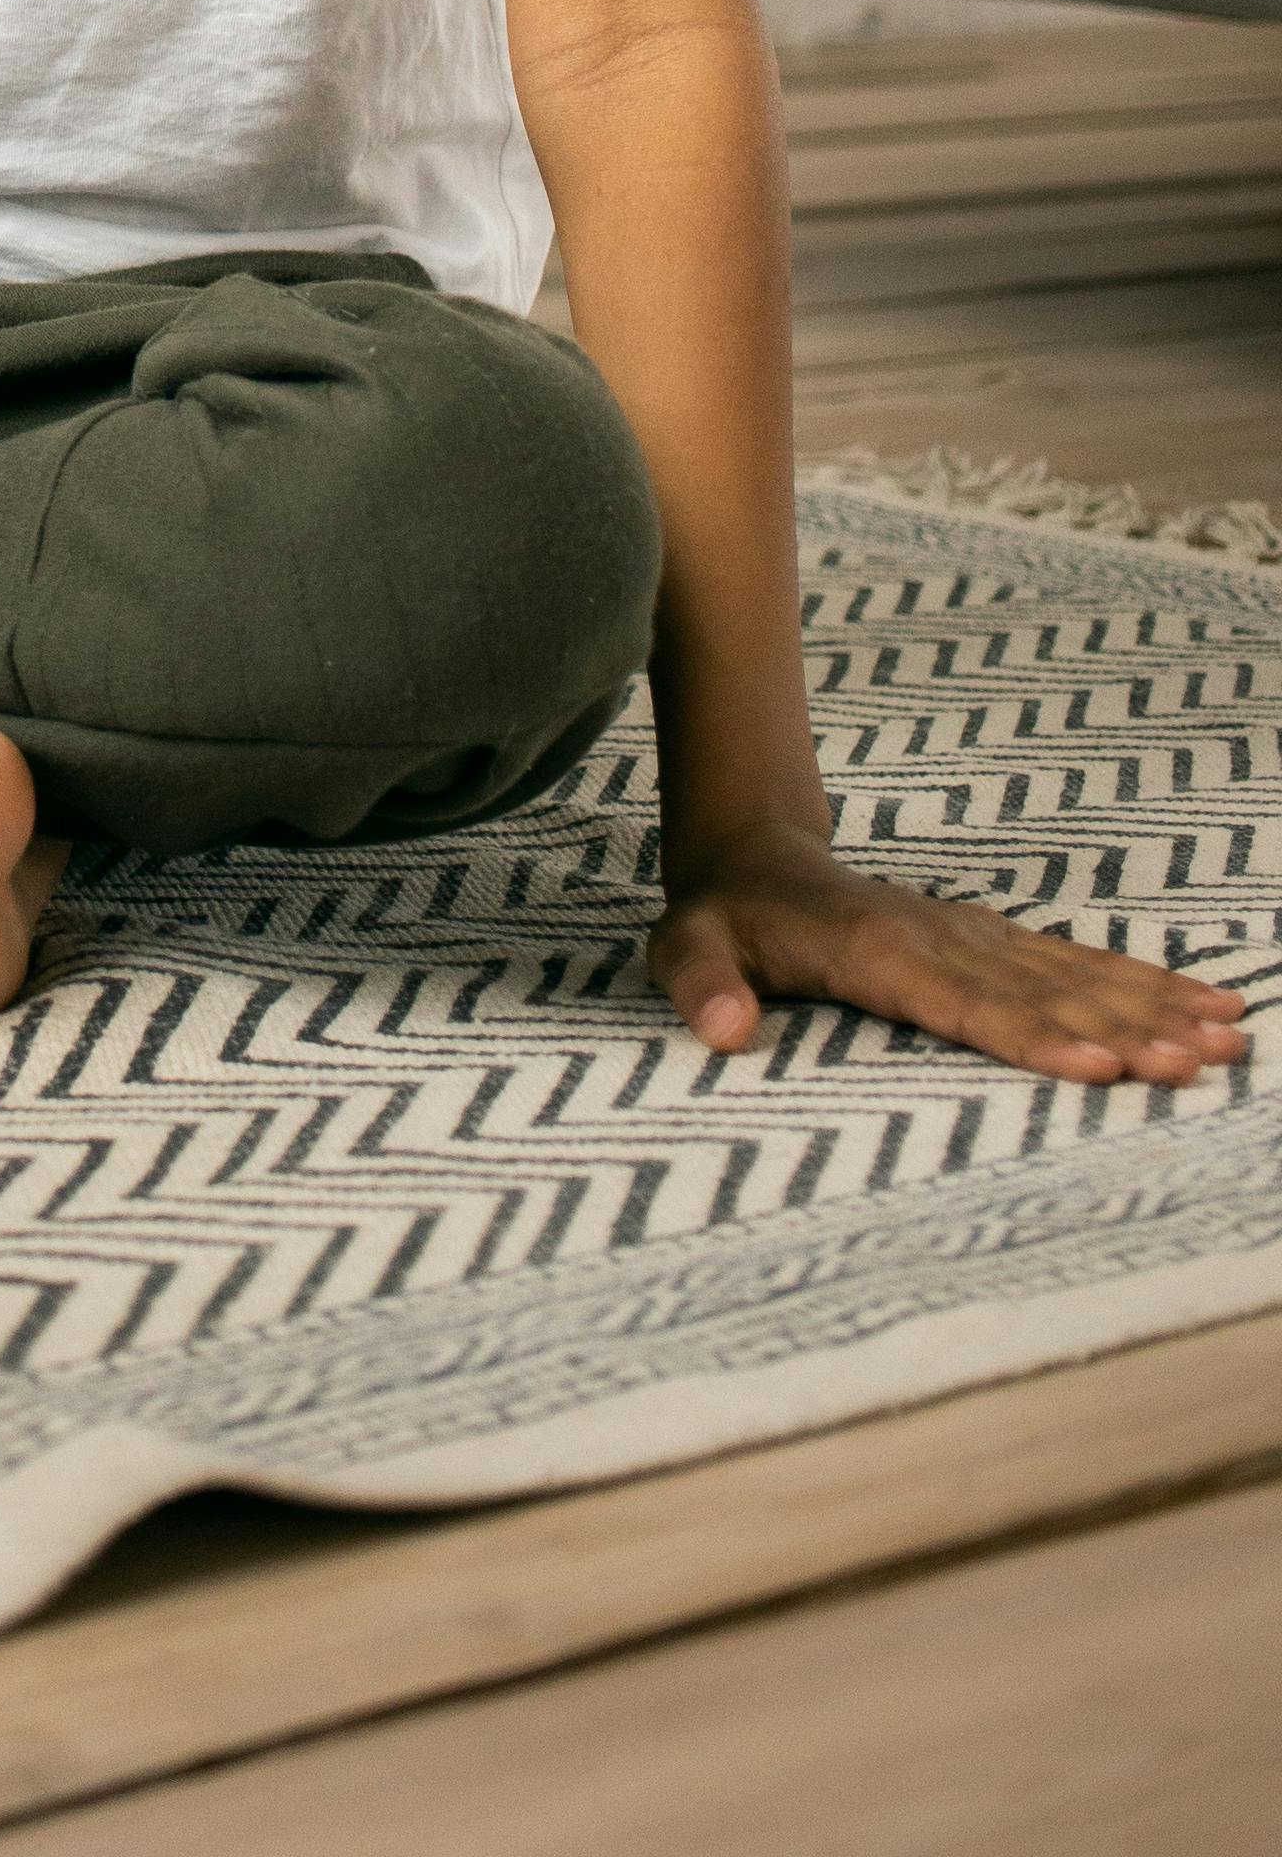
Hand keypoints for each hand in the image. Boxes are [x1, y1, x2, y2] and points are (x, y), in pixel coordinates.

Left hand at [652, 813, 1254, 1085]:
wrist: (754, 848)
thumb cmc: (722, 917)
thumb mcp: (686, 945)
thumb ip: (700, 985)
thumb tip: (723, 1030)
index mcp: (878, 952)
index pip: (965, 1005)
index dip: (1029, 1037)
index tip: (1096, 1065)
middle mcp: (943, 941)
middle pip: (1044, 995)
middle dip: (1127, 1030)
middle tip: (1199, 1061)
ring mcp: (976, 938)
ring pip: (1078, 977)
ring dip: (1153, 1007)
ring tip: (1227, 1036)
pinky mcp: (995, 941)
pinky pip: (1078, 964)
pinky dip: (1143, 983)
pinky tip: (1203, 1004)